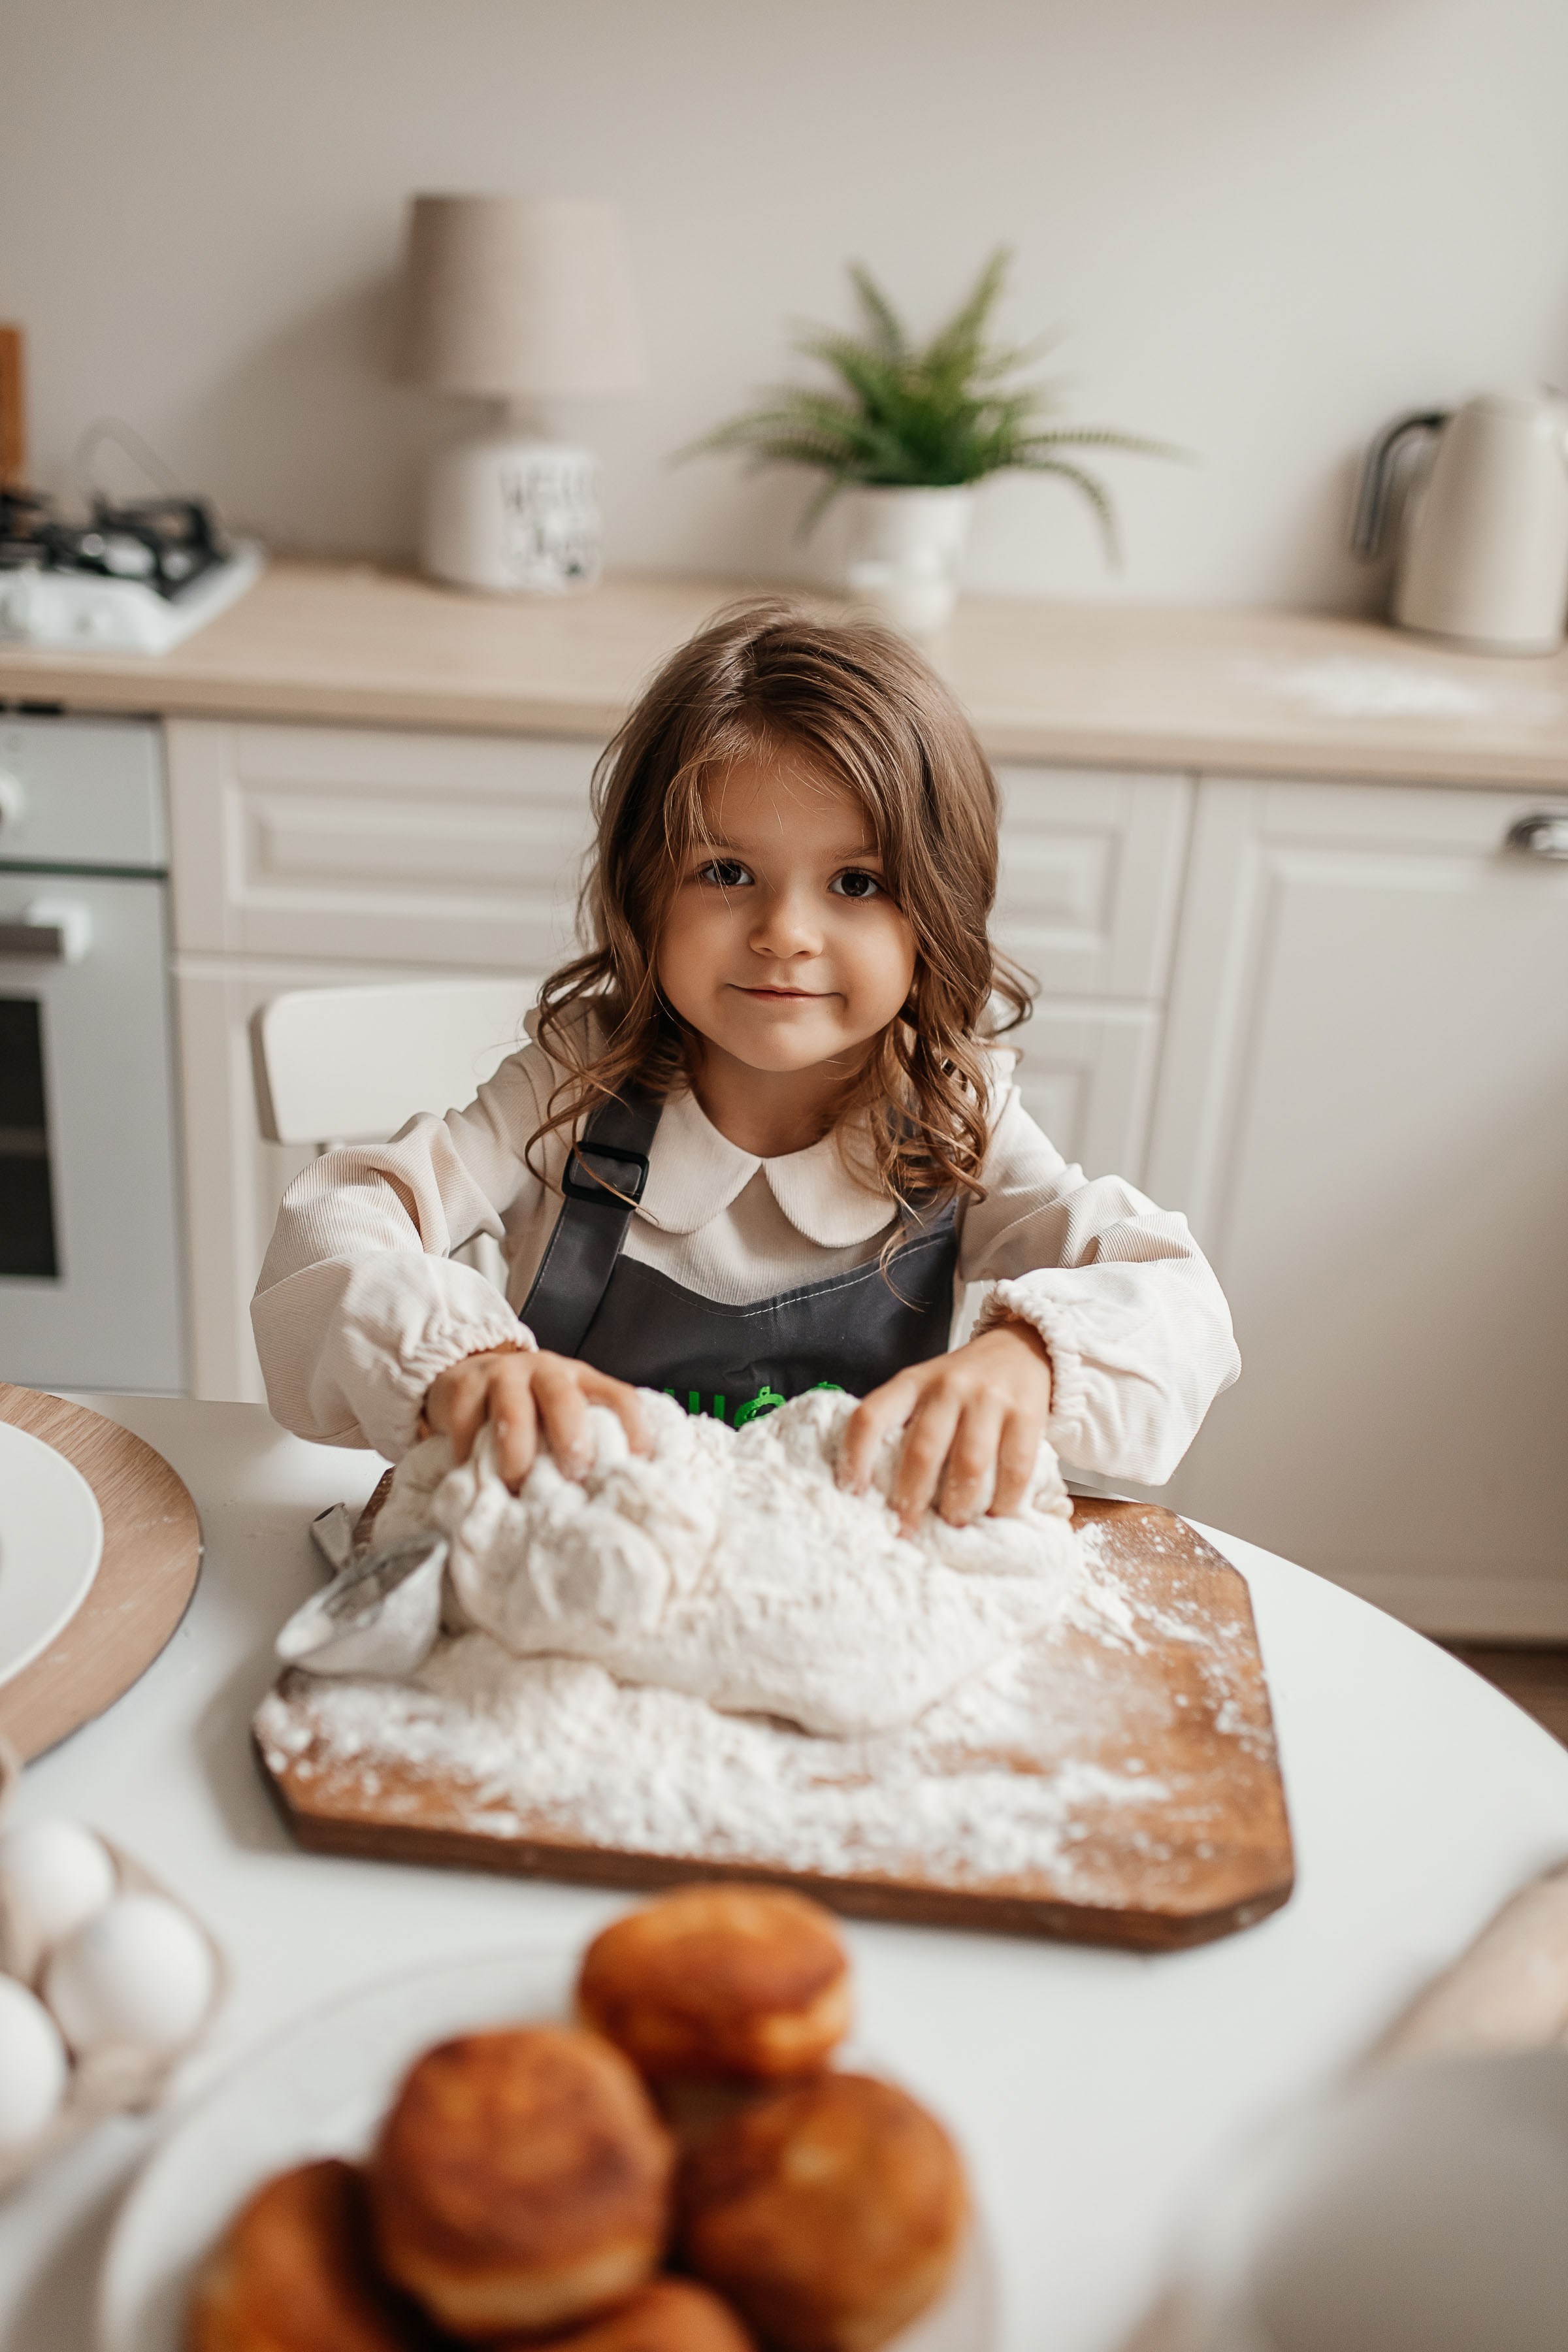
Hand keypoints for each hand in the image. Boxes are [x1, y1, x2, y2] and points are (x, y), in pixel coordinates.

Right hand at [422, 1347, 647, 1493]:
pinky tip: (475, 1478)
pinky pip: (468, 1425)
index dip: (634, 1428)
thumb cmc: (527, 1407)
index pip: (618, 1396)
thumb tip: (611, 1492)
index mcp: (580, 1379)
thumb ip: (583, 1438)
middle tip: (572, 1475)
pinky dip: (471, 1457)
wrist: (466, 1374)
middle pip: (564, 1399)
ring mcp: (503, 1376)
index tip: (637, 1464)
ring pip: (514, 1412)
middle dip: (570, 1439)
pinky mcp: (464, 1386)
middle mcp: (546, 1371)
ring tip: (516, 1487)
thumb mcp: (561, 1413)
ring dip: (517, 1456)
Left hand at [836, 1322, 1052, 1532]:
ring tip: (953, 1522)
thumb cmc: (962, 1384)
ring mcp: (990, 1399)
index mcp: (912, 1382)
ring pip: (969, 1465)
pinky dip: (1002, 1501)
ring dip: (958, 1505)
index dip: (855, 1457)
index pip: (871, 1416)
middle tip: (906, 1529)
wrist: (1021, 1349)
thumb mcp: (924, 1389)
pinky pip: (1014, 1469)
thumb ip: (903, 1425)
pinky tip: (994, 1512)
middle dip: (911, 1498)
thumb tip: (877, 1491)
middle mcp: (948, 1387)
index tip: (851, 1493)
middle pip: (923, 1450)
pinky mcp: (1027, 1414)